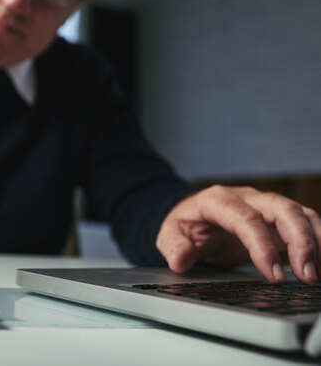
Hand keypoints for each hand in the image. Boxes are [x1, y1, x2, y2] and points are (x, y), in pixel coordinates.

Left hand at [156, 185, 320, 283]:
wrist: (192, 215)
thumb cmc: (184, 224)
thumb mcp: (169, 234)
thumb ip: (174, 246)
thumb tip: (180, 259)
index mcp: (218, 201)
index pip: (246, 219)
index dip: (262, 247)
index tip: (274, 275)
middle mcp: (246, 198)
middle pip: (282, 209)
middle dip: (301, 241)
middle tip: (307, 275)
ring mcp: (264, 206)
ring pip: (299, 214)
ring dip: (316, 242)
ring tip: (317, 275)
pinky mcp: (277, 219)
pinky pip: (304, 224)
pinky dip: (318, 242)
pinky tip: (319, 266)